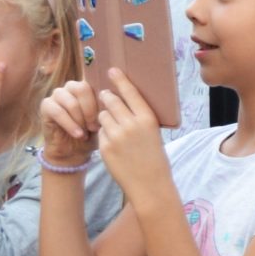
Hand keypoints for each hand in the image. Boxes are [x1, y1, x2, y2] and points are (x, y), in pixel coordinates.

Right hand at [41, 79, 101, 164]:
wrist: (73, 151)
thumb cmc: (91, 135)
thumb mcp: (103, 122)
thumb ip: (107, 109)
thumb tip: (114, 102)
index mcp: (86, 87)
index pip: (95, 83)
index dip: (100, 102)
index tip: (104, 120)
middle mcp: (70, 87)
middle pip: (82, 88)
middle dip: (90, 110)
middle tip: (94, 127)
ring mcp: (57, 95)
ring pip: (71, 102)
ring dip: (80, 119)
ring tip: (85, 133)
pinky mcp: (46, 106)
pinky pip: (58, 112)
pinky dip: (70, 124)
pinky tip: (78, 134)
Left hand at [93, 69, 172, 197]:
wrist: (150, 185)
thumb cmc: (155, 158)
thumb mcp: (153, 134)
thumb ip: (139, 118)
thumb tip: (122, 102)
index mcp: (147, 119)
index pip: (130, 92)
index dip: (120, 80)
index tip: (112, 70)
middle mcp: (131, 124)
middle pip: (110, 100)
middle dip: (107, 98)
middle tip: (107, 99)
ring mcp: (116, 136)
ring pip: (102, 115)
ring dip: (105, 118)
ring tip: (115, 129)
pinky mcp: (105, 147)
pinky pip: (99, 132)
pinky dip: (104, 135)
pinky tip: (114, 145)